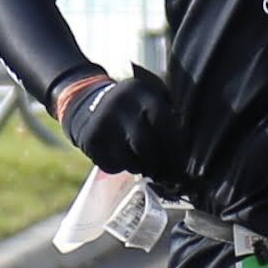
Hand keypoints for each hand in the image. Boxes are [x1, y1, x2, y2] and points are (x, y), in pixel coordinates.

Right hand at [60, 68, 180, 180]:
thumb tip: (182, 155)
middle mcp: (121, 106)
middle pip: (145, 144)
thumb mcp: (149, 100)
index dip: (174, 147)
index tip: (180, 164)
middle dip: (158, 163)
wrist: (85, 101)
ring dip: (141, 167)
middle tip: (165, 174)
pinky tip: (122, 157)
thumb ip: (166, 119)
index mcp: (142, 93)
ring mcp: (103, 123)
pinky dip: (121, 167)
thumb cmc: (131, 107)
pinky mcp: (90, 141)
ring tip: (143, 163)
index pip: (163, 122)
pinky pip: (113, 166)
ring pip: (129, 160)